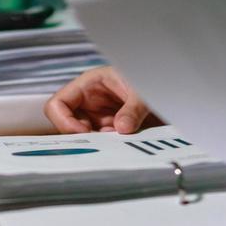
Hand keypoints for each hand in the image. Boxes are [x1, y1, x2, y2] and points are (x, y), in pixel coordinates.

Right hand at [44, 66, 160, 134]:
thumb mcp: (141, 89)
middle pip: (67, 126)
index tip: (84, 133)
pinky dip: (110, 148)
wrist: (168, 86)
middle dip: (82, 137)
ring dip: (98, 144)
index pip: (57, 104)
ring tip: (119, 141)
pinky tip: (124, 145)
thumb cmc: (148, 76)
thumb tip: (122, 128)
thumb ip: (133, 108)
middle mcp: (88, 102)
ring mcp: (98, 118)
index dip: (64, 121)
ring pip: (84, 138)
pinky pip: (101, 144)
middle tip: (103, 143)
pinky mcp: (109, 130)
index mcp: (88, 84)